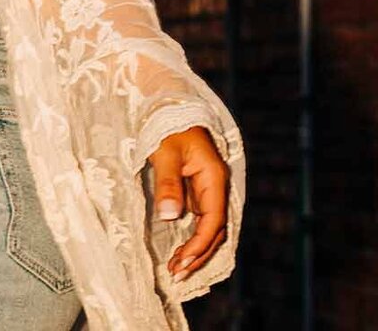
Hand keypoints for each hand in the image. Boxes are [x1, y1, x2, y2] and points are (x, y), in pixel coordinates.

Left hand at [146, 125, 229, 282]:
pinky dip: (192, 236)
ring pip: (209, 227)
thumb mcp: (164, 152)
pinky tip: (181, 250)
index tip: (182, 262)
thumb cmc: (166, 125)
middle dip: (198, 254)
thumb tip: (171, 217)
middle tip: (176, 274)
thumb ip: (168, 183)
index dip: (199, 244)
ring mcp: (208, 187)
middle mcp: (216, 185)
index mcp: (214, 176)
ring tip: (177, 268)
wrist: (167, 105)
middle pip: (215, 229)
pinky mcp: (198, 188)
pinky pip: (201, 219)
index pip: (213, 220)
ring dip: (196, 249)